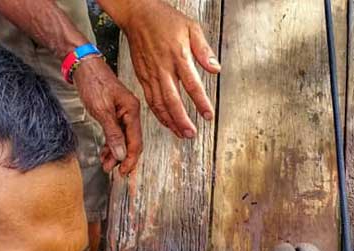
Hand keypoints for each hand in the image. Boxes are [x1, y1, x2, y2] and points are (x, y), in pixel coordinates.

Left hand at [73, 57, 142, 174]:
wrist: (82, 64)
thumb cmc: (93, 81)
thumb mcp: (102, 110)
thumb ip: (113, 134)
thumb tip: (120, 154)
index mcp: (132, 111)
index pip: (136, 142)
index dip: (130, 159)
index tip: (123, 172)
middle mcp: (130, 112)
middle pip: (131, 142)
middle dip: (122, 158)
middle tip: (113, 171)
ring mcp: (122, 113)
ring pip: (122, 139)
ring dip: (115, 153)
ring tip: (106, 164)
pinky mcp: (114, 112)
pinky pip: (116, 133)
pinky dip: (111, 143)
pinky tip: (105, 152)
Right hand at [119, 0, 219, 138]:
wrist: (138, 13)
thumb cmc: (164, 20)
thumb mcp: (191, 27)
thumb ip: (204, 50)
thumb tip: (216, 69)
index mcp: (178, 56)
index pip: (192, 84)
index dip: (200, 102)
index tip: (208, 116)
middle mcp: (163, 68)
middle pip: (173, 100)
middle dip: (182, 120)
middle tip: (192, 134)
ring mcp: (151, 74)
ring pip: (160, 104)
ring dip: (171, 121)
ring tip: (181, 134)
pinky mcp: (143, 77)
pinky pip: (151, 100)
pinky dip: (159, 114)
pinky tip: (167, 123)